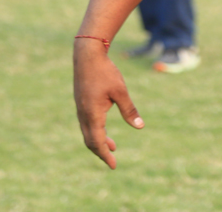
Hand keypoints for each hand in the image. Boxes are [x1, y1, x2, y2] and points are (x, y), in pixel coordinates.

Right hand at [73, 41, 142, 168]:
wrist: (87, 55)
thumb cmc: (105, 72)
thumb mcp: (121, 91)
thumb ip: (129, 110)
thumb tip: (140, 127)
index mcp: (92, 114)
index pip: (97, 141)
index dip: (105, 155)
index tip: (114, 165)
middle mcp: (83, 115)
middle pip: (90, 141)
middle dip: (101, 152)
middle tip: (113, 162)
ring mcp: (81, 109)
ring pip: (88, 133)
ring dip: (99, 141)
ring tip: (113, 147)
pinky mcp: (82, 104)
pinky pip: (87, 124)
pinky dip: (96, 131)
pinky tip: (105, 130)